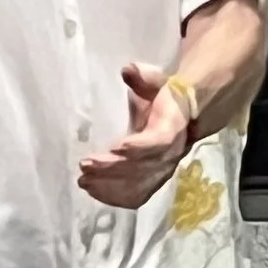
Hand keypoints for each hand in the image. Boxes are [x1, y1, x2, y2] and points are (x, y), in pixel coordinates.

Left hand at [78, 63, 193, 209]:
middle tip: (85, 167)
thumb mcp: (155, 83)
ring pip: (137, 186)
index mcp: (170, 129)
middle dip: (112, 170)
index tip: (116, 148)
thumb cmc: (163, 99)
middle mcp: (168, 155)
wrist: (183, 119)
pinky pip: (135, 197)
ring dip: (109, 186)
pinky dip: (115, 198)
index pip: (157, 143)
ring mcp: (161, 172)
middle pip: (141, 168)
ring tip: (84, 181)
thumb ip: (143, 77)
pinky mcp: (152, 183)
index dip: (139, 147)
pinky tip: (94, 193)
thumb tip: (128, 69)